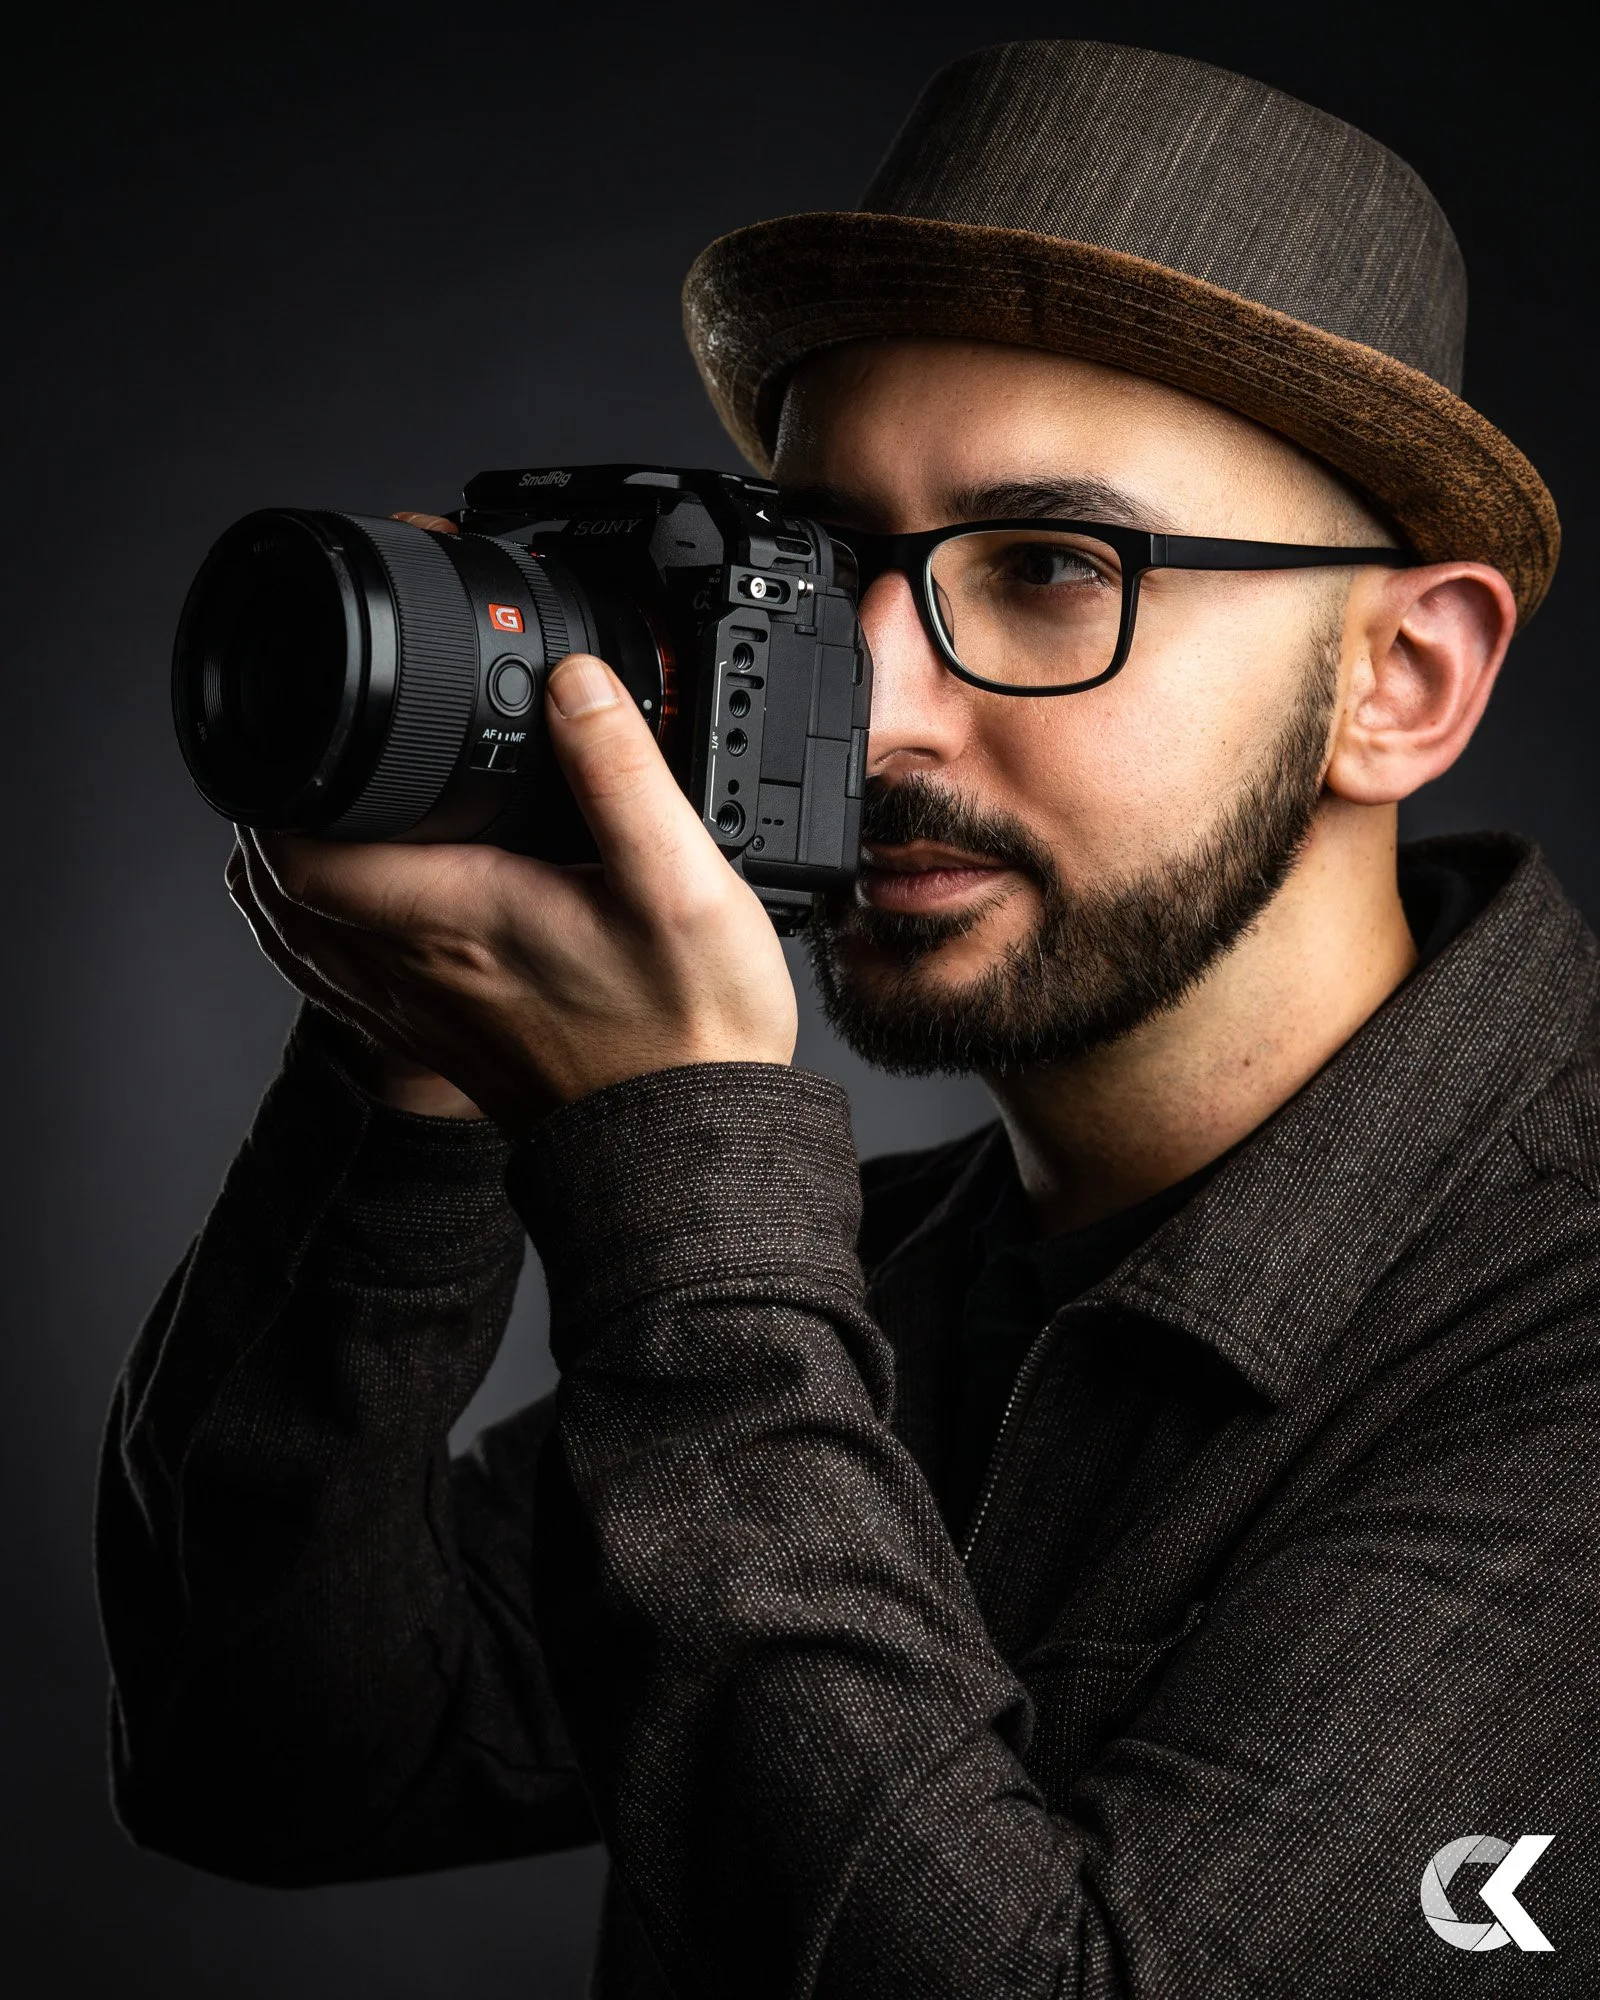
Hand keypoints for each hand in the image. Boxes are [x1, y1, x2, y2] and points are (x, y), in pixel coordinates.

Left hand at [225, 651, 798, 1134]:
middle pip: (282, 891)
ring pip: (302, 940)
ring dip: (287, 879)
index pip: (301, 851)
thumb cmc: (686, 1032)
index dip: (280, 787)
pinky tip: (351, 914)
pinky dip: (318, 937)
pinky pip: (339, 985)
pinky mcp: (442, 1042)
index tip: (311, 732)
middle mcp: (414, 970)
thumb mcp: (679, 882)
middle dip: (278, 818)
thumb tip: (575, 682)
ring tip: (314, 820)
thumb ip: (621, 772)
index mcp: (452, 918)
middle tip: (311, 758)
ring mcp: (420, 1014)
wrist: (689, 1151)